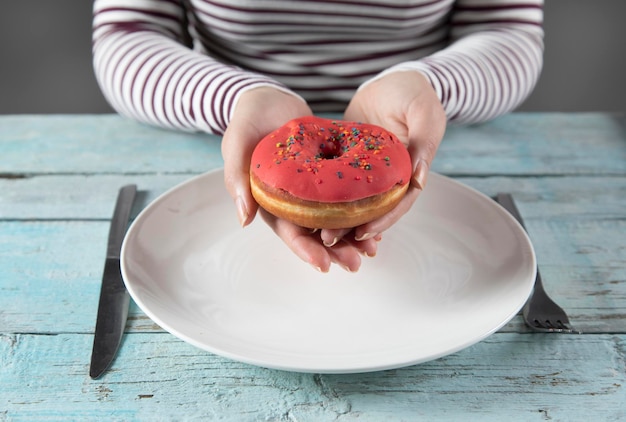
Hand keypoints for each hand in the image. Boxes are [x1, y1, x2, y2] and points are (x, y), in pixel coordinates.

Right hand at [221, 87, 378, 271]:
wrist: (268, 99)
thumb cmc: (247, 121)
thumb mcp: (237, 145)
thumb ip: (236, 179)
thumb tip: (244, 219)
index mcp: (269, 203)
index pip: (288, 233)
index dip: (306, 251)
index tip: (325, 265)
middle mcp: (292, 202)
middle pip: (315, 233)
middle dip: (335, 251)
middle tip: (357, 264)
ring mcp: (311, 190)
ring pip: (333, 219)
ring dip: (352, 236)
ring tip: (373, 249)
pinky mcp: (327, 176)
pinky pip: (345, 196)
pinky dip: (360, 208)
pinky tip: (378, 217)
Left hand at [318, 71, 445, 246]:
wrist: (393, 81)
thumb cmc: (413, 94)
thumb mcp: (424, 112)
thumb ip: (424, 143)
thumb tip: (418, 179)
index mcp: (409, 172)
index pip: (398, 204)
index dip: (382, 220)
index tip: (362, 233)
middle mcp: (388, 178)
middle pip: (373, 210)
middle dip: (353, 228)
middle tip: (328, 239)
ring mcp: (367, 172)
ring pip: (353, 202)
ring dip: (337, 219)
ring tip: (315, 233)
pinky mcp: (348, 161)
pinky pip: (337, 184)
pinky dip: (327, 198)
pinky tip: (308, 209)